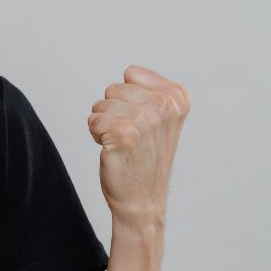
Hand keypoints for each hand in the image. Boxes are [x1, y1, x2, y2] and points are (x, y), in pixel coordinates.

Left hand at [87, 65, 190, 227]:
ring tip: (123, 143)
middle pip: (113, 88)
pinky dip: (96, 134)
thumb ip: (152, 91)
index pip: (131, 74)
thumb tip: (129, 71)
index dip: (128, 98)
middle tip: (130, 136)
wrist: (142, 199)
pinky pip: (93, 120)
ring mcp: (146, 119)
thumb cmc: (145, 158)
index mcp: (178, 97)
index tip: (142, 121)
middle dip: (114, 111)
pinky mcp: (124, 133)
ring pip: (101, 104)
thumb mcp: (162, 118)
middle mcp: (165, 106)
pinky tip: (113, 150)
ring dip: (104, 124)